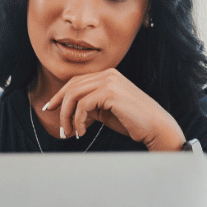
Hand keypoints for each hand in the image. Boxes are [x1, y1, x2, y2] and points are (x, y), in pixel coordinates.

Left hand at [43, 69, 184, 148]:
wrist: (156, 127)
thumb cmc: (134, 122)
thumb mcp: (106, 111)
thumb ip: (90, 106)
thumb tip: (71, 111)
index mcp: (108, 75)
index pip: (76, 81)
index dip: (60, 95)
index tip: (51, 108)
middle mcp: (108, 74)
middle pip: (72, 87)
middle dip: (60, 106)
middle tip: (60, 126)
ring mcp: (109, 81)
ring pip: (74, 95)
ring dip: (67, 116)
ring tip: (70, 132)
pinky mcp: (110, 92)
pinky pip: (83, 105)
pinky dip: (78, 120)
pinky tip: (81, 132)